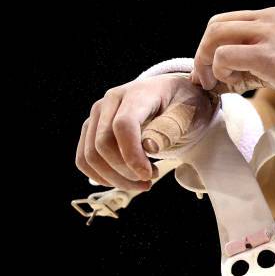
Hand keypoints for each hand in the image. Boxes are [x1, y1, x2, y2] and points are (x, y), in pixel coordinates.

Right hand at [75, 74, 212, 190]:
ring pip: (90, 155)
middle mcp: (112, 100)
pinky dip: (102, 177)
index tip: (148, 175)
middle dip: (126, 171)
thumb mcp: (188, 114)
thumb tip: (149, 147)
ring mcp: (99, 114)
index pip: (123, 125)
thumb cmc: (183, 107)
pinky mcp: (92, 128)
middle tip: (150, 179)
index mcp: (139, 93)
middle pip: (103, 144)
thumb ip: (170, 128)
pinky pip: (84, 160)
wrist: (175, 98)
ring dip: (115, 178)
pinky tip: (124, 180)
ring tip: (142, 182)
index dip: (132, 155)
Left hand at [192, 6, 274, 115]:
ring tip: (214, 83)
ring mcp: (268, 35)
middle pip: (216, 25)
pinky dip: (219, 71)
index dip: (213, 44)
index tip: (211, 68)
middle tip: (203, 78)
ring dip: (206, 62)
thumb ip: (261, 57)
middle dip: (203, 52)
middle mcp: (269, 19)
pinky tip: (231, 84)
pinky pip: (225, 57)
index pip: (230, 21)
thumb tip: (229, 75)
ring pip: (216, 36)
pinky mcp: (267, 56)